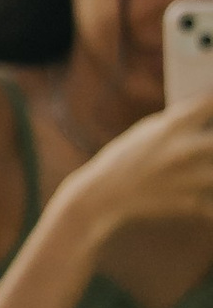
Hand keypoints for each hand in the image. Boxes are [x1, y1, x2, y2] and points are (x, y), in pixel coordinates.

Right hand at [64, 96, 212, 244]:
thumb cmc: (127, 156)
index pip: (209, 103)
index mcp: (171, 127)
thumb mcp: (148, 130)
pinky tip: (208, 192)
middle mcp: (182, 151)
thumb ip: (178, 123)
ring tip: (208, 164)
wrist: (105, 194)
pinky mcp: (189, 203)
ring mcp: (188, 179)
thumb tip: (208, 116)